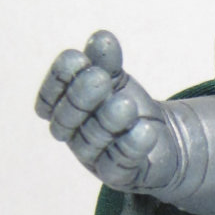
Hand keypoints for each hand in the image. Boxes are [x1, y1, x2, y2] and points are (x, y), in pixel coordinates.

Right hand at [35, 31, 177, 190]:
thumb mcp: (118, 80)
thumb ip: (108, 62)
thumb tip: (101, 38)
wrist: (164, 141)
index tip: (78, 58)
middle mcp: (73, 134)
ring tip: (128, 104)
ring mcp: (93, 158)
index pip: (50, 95)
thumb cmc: (128, 106)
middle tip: (100, 77)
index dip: (60, 78)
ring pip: (94, 139)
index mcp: (64, 108)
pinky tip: (146, 131)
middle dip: (82, 96)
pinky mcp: (117, 176)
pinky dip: (132, 145)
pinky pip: (119, 163)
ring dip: (110, 119)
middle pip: (69, 117)